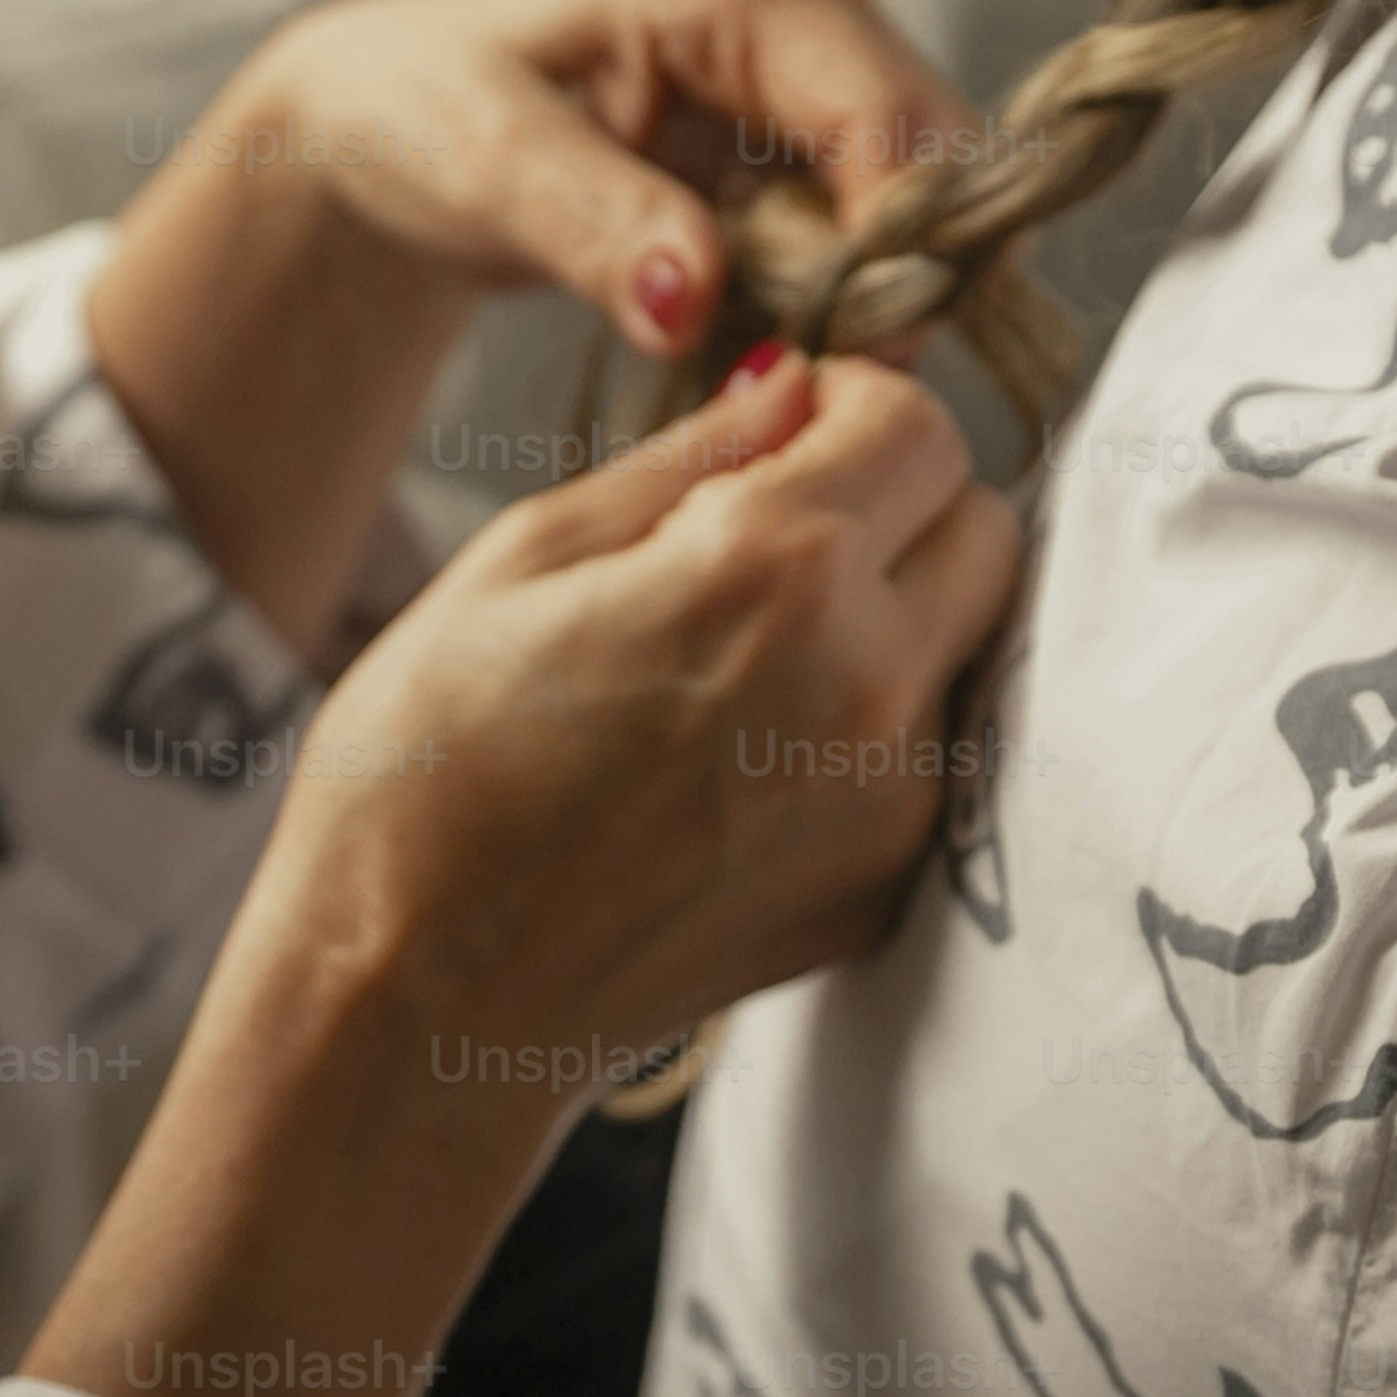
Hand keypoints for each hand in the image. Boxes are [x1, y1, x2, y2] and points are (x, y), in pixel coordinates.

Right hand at [20, 343, 1016, 1396]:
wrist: (412, 1006)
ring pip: (971, 652)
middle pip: (984, 530)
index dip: (850, 410)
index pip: (920, 425)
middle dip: (898, 509)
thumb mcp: (524, 557)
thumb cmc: (422, 771)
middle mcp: (868, 685)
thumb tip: (800, 390)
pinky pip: (932, 765)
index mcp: (774, 570)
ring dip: (898, 623)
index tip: (780, 439)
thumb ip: (692, 459)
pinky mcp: (883, 895)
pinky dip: (875, 734)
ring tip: (749, 661)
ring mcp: (892, 806)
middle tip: (770, 545)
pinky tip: (748, 760)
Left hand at [84, 0, 981, 664]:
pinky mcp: (805, 134)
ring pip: (921, 206)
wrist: (387, 117)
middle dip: (893, 280)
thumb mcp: (487, 168)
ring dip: (867, 297)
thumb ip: (595, 228)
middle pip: (937, 163)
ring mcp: (815, 69)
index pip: (893, 123)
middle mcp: (806, 5)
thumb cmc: (419, 112)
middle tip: (800, 375)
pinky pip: (873, 230)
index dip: (898, 252)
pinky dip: (833, 296)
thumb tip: (691, 299)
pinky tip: (756, 332)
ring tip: (763, 354)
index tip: (849, 365)